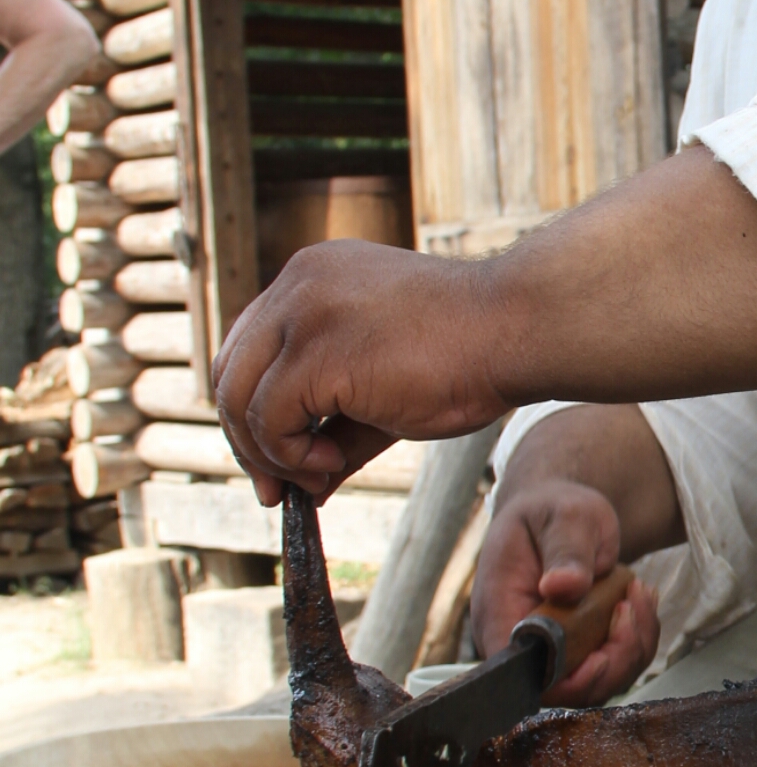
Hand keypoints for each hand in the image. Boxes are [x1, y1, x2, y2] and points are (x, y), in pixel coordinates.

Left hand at [213, 242, 506, 503]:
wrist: (515, 331)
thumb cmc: (468, 356)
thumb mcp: (384, 388)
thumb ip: (338, 428)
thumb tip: (305, 486)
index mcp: (313, 276)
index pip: (249, 346)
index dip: (252, 409)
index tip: (276, 462)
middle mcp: (297, 283)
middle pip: (230, 372)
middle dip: (247, 440)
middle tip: (276, 490)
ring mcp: (302, 311)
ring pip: (239, 398)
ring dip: (270, 454)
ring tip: (318, 475)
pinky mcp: (314, 352)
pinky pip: (269, 418)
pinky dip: (289, 455)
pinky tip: (330, 464)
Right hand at [473, 475, 660, 703]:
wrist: (558, 513)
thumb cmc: (551, 511)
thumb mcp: (563, 517)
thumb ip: (565, 550)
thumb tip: (562, 586)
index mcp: (499, 615)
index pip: (524, 676)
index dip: (566, 681)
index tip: (602, 652)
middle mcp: (521, 645)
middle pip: (568, 689)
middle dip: (614, 659)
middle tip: (632, 606)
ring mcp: (551, 651)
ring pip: (598, 682)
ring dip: (633, 645)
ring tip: (638, 594)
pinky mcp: (578, 651)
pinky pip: (614, 665)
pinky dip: (638, 639)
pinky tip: (639, 601)